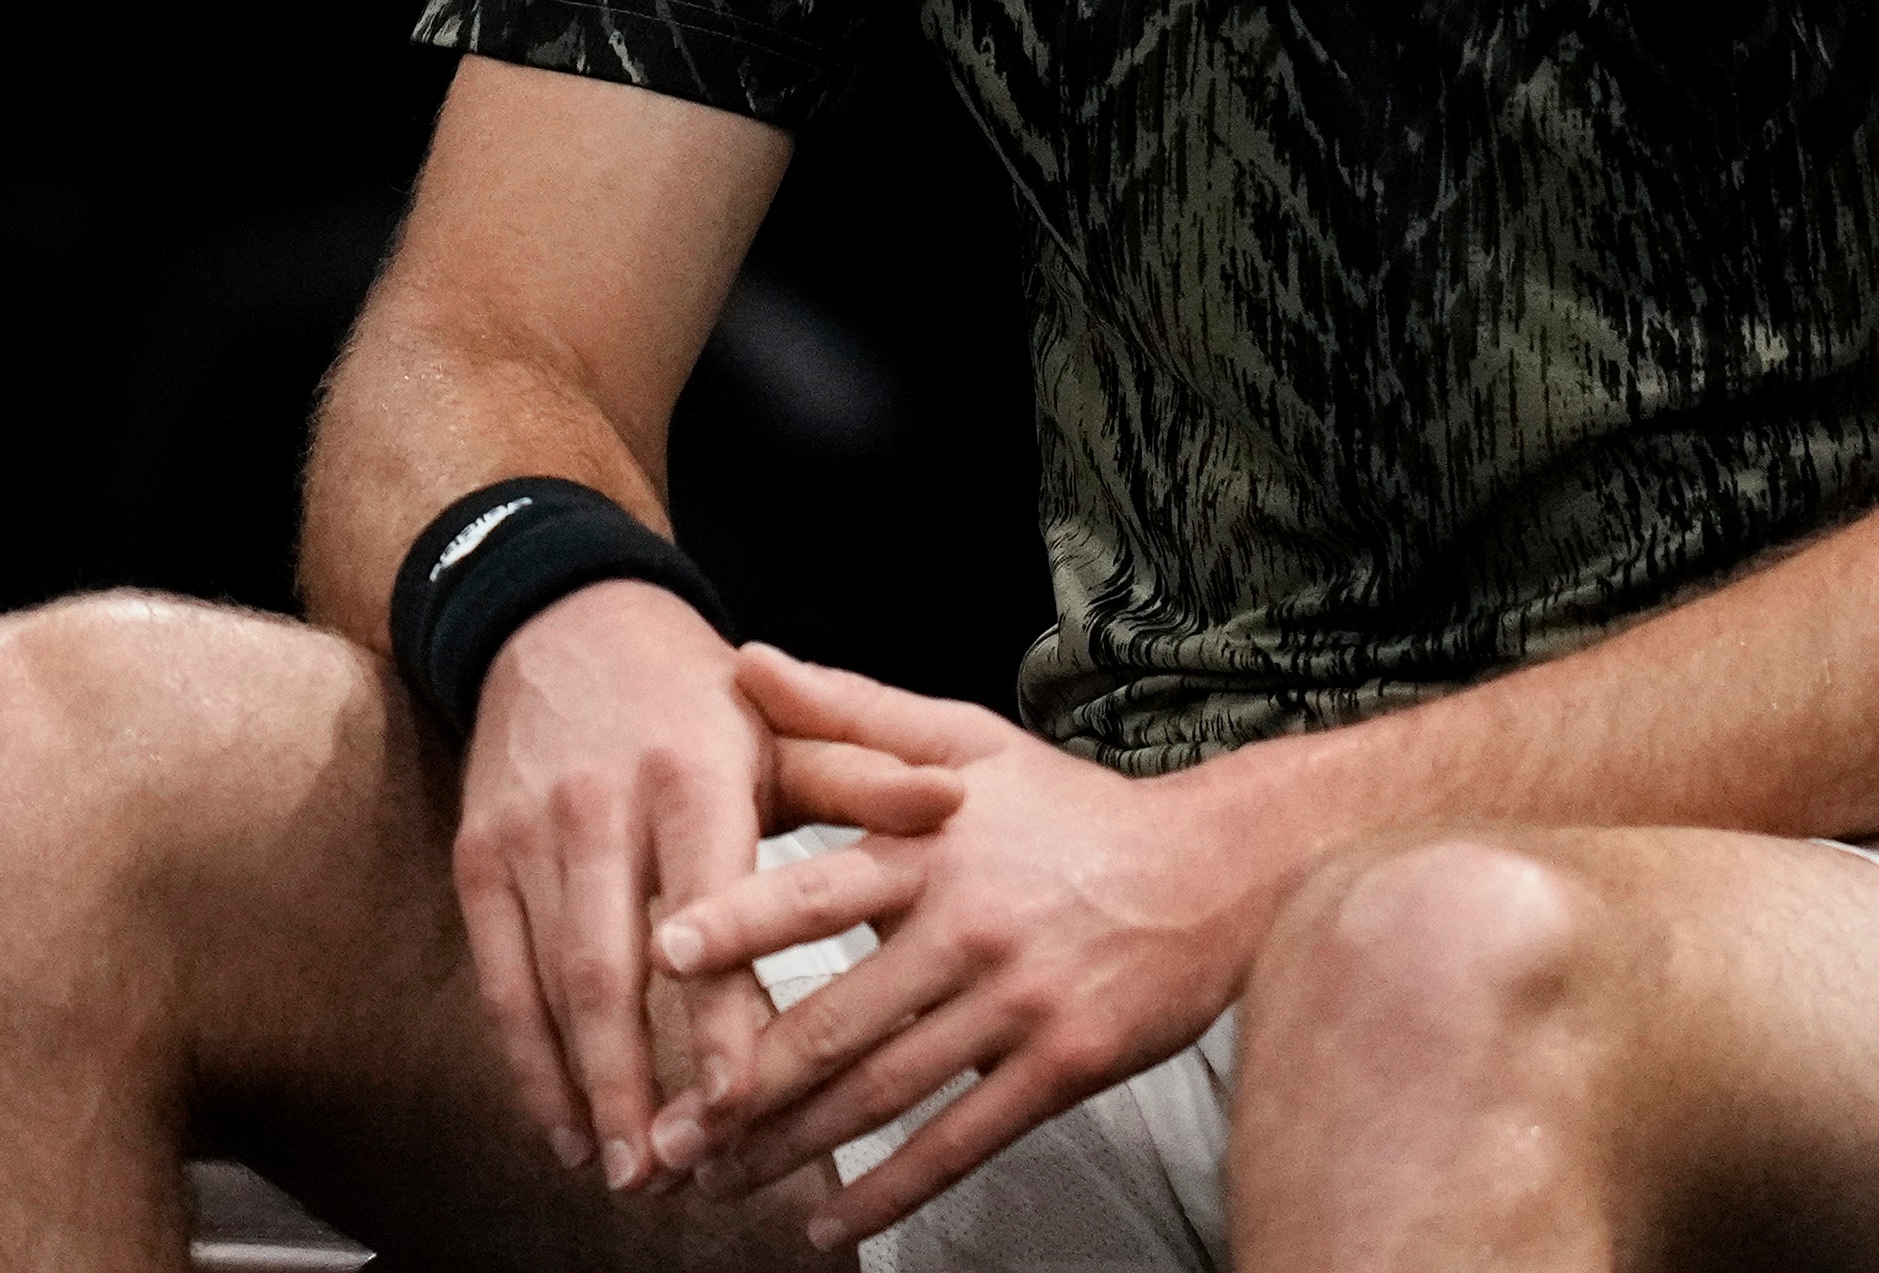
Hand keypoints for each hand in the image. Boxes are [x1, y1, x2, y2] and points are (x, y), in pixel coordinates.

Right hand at [449, 581, 961, 1196]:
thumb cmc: (695, 697)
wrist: (565, 622)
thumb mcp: (782, 723)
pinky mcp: (477, 858)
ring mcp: (528, 836)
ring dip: (585, 1091)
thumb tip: (955, 803)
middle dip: (638, 1083)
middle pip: (614, 969)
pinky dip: (526, 1062)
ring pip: (551, 986)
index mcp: (691, 773)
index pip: (712, 910)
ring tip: (628, 1175)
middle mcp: (601, 805)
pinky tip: (560, 1127)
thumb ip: (864, 774)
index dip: (719, 1014)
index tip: (741, 1103)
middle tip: (671, 1175)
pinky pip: (498, 977)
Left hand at [647, 647, 1300, 1251]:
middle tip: (664, 1131)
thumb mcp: (967, 741)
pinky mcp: (1062, 1068)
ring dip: (792, 1147)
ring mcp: (1016, 1005)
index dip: (740, 921)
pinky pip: (959, 1141)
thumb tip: (745, 661)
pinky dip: (890, 1190)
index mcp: (931, 849)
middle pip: (834, 1021)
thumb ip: (849, 711)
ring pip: (882, 1092)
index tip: (661, 955)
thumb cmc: (1073, 808)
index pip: (818, 888)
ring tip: (717, 1180)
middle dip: (738, 1087)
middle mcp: (968, 928)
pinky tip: (828, 1222)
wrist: (1218, 871)